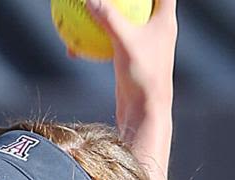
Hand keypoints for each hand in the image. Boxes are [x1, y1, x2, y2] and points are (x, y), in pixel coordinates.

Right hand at [85, 0, 176, 122]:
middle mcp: (156, 29)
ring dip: (101, 17)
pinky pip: (108, 45)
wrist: (146, 113)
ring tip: (80, 10)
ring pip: (120, 23)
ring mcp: (142, 45)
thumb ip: (107, 17)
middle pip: (138, 2)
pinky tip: (70, 47)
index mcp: (164, 20)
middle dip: (121, 1)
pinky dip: (92, 44)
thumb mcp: (124, 43)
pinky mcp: (130, 59)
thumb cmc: (143, 78)